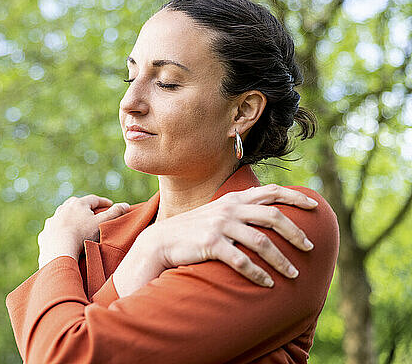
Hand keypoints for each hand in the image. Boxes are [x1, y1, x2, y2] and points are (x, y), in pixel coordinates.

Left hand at [37, 195, 129, 268]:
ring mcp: (53, 221)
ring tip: (76, 224)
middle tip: (91, 212)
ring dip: (69, 217)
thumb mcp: (102, 223)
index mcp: (78, 204)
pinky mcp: (45, 233)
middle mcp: (63, 209)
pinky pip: (53, 229)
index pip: (93, 199)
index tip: (110, 204)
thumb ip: (115, 213)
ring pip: (62, 215)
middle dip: (84, 207)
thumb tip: (126, 205)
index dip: (103, 202)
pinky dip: (59, 230)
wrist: (59, 250)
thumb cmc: (82, 235)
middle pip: (75, 204)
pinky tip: (62, 236)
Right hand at [140, 184, 316, 287]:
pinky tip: (267, 284)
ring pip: (261, 242)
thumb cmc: (193, 230)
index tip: (315, 205)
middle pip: (273, 217)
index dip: (295, 197)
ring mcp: (220, 226)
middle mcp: (229, 210)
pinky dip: (257, 274)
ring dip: (281, 260)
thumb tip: (265, 213)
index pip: (271, 191)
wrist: (161, 242)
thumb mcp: (216, 213)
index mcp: (233, 200)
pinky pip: (241, 261)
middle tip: (310, 248)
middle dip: (296, 232)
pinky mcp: (211, 244)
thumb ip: (238, 210)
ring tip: (294, 274)